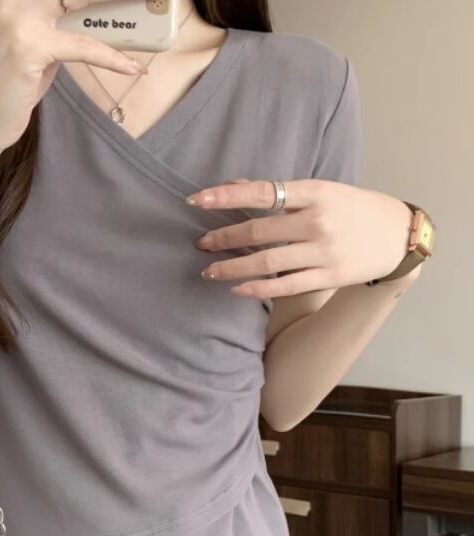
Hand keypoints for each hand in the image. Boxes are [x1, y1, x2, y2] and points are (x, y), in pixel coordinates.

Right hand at [0, 0, 148, 154]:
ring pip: (81, 7)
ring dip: (118, 17)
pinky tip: (131, 67)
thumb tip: (99, 13)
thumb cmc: (9, 85)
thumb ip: (58, 21)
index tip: (121, 0)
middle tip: (145, 3)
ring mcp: (16, 17)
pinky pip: (81, 46)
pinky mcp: (27, 46)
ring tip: (145, 24)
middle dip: (111, 0)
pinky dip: (110, 58)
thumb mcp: (32, 42)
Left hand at [187, 178, 417, 297]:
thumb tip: (232, 187)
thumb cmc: (353, 209)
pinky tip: (237, 289)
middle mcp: (318, 221)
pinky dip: (257, 288)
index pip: (263, 192)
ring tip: (210, 271)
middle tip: (201, 243)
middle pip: (259, 230)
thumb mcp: (321, 191)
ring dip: (232, 267)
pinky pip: (285, 286)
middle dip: (223, 237)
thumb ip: (279, 192)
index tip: (197, 199)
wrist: (398, 235)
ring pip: (267, 262)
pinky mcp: (329, 277)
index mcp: (316, 192)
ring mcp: (324, 251)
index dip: (227, 196)